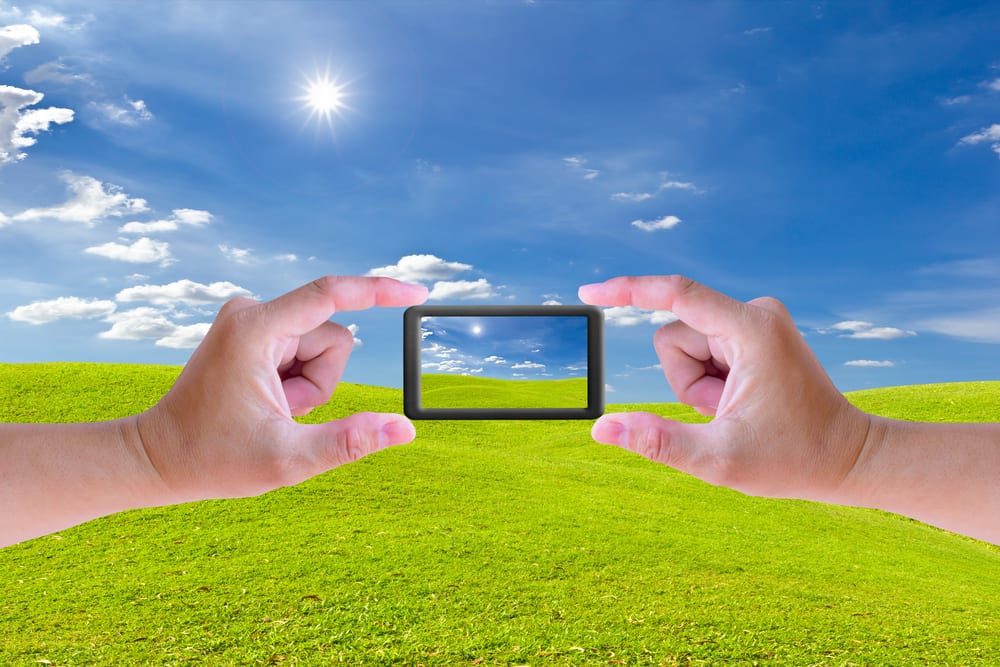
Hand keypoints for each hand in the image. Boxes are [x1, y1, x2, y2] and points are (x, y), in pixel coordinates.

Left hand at [135, 276, 427, 503]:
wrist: (158, 458)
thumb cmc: (212, 459)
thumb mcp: (288, 459)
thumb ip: (350, 441)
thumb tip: (405, 429)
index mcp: (255, 330)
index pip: (331, 294)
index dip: (379, 291)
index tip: (417, 292)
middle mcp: (251, 312)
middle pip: (332, 336)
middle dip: (322, 382)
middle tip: (282, 413)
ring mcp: (250, 319)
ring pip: (322, 346)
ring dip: (310, 386)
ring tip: (272, 410)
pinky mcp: (252, 330)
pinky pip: (304, 350)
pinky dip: (297, 382)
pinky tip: (266, 402)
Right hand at [579, 275, 870, 503]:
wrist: (847, 458)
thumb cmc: (793, 459)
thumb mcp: (719, 459)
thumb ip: (657, 441)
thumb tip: (602, 429)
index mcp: (751, 330)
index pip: (675, 294)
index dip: (627, 291)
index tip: (589, 294)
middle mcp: (756, 313)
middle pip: (674, 336)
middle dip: (684, 381)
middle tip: (724, 413)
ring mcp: (756, 320)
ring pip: (685, 347)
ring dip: (696, 385)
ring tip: (735, 410)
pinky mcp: (754, 332)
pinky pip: (702, 351)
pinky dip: (709, 383)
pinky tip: (741, 402)